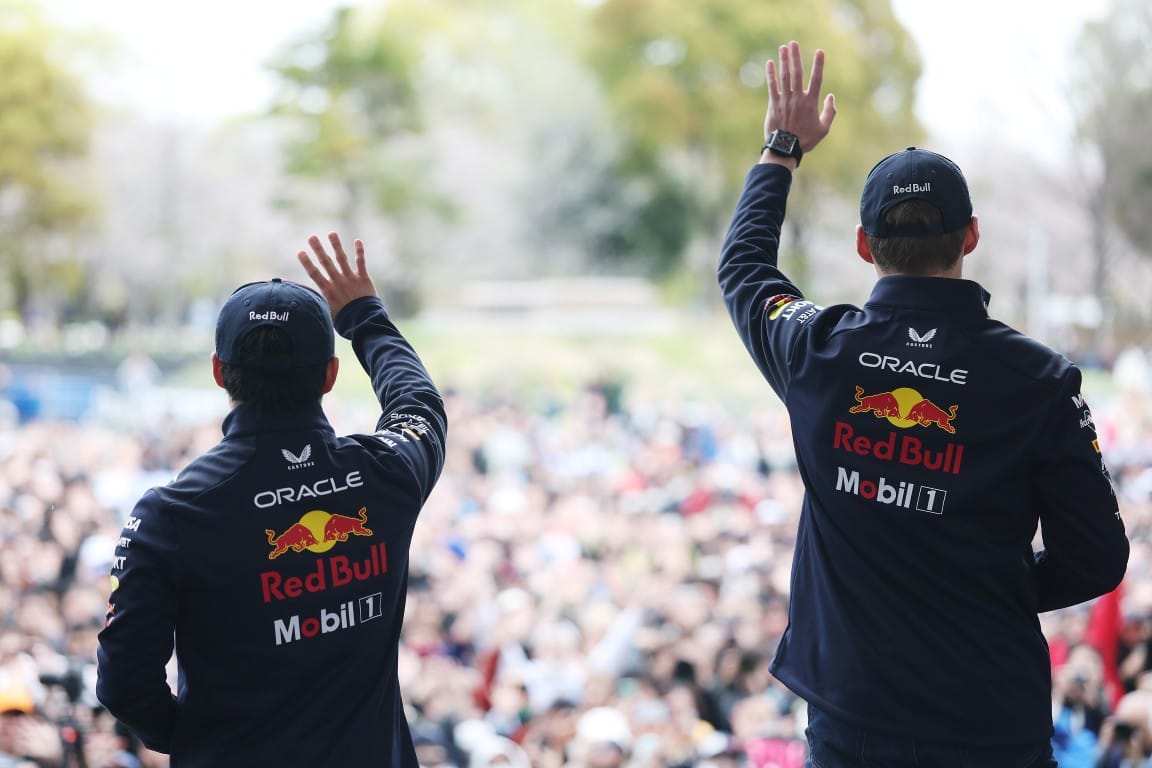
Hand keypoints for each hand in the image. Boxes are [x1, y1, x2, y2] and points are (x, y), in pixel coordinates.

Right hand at [297, 232, 377, 317]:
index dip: (307, 262)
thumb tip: (309, 301)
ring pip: (342, 259)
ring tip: (332, 233)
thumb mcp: (329, 313)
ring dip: (336, 245)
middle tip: (312, 237)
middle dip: (318, 249)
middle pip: (326, 262)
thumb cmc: (346, 321)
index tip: (300, 252)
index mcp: (328, 291)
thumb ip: (321, 304)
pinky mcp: (363, 279)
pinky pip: (361, 262)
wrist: (365, 322)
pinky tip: (358, 241)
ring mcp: (351, 279)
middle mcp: (338, 282)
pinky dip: (359, 251)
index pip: (314, 273)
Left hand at [764, 41, 836, 156]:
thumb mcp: (824, 129)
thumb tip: (831, 96)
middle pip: (797, 73)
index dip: (818, 64)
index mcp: (811, 102)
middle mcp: (797, 98)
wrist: (785, 149)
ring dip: (784, 61)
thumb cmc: (805, 140)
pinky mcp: (773, 105)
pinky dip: (771, 74)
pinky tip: (769, 63)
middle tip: (794, 43)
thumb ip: (830, 112)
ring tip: (783, 48)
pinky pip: (772, 86)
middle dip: (796, 56)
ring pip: (784, 77)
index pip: (816, 79)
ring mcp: (784, 100)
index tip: (819, 51)